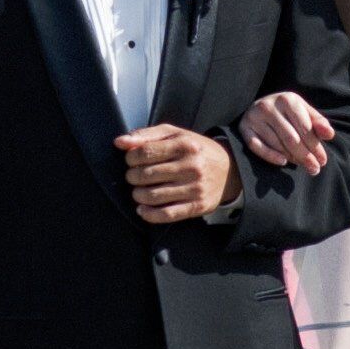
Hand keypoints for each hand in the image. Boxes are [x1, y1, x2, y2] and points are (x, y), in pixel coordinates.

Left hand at [120, 124, 237, 225]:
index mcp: (184, 145)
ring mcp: (195, 188)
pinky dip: (149, 214)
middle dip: (132, 176)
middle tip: (133, 176)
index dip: (131, 158)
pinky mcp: (197, 206)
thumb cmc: (196, 150)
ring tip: (138, 191)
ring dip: (138, 195)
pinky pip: (167, 214)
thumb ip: (147, 135)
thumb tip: (120, 142)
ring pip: (153, 196)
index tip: (130, 161)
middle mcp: (191, 166)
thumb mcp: (175, 134)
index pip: (146, 152)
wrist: (230, 170)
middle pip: (147, 175)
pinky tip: (143, 209)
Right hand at [237, 91, 335, 176]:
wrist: (261, 105)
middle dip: (305, 156)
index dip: (315, 146)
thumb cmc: (288, 111)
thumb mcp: (304, 111)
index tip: (323, 161)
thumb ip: (318, 122)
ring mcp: (254, 117)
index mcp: (287, 99)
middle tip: (315, 169)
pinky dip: (270, 156)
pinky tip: (283, 162)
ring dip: (291, 158)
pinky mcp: (244, 128)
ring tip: (303, 166)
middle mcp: (269, 106)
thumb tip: (330, 135)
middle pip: (291, 138)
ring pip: (276, 143)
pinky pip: (257, 147)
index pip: (304, 127)